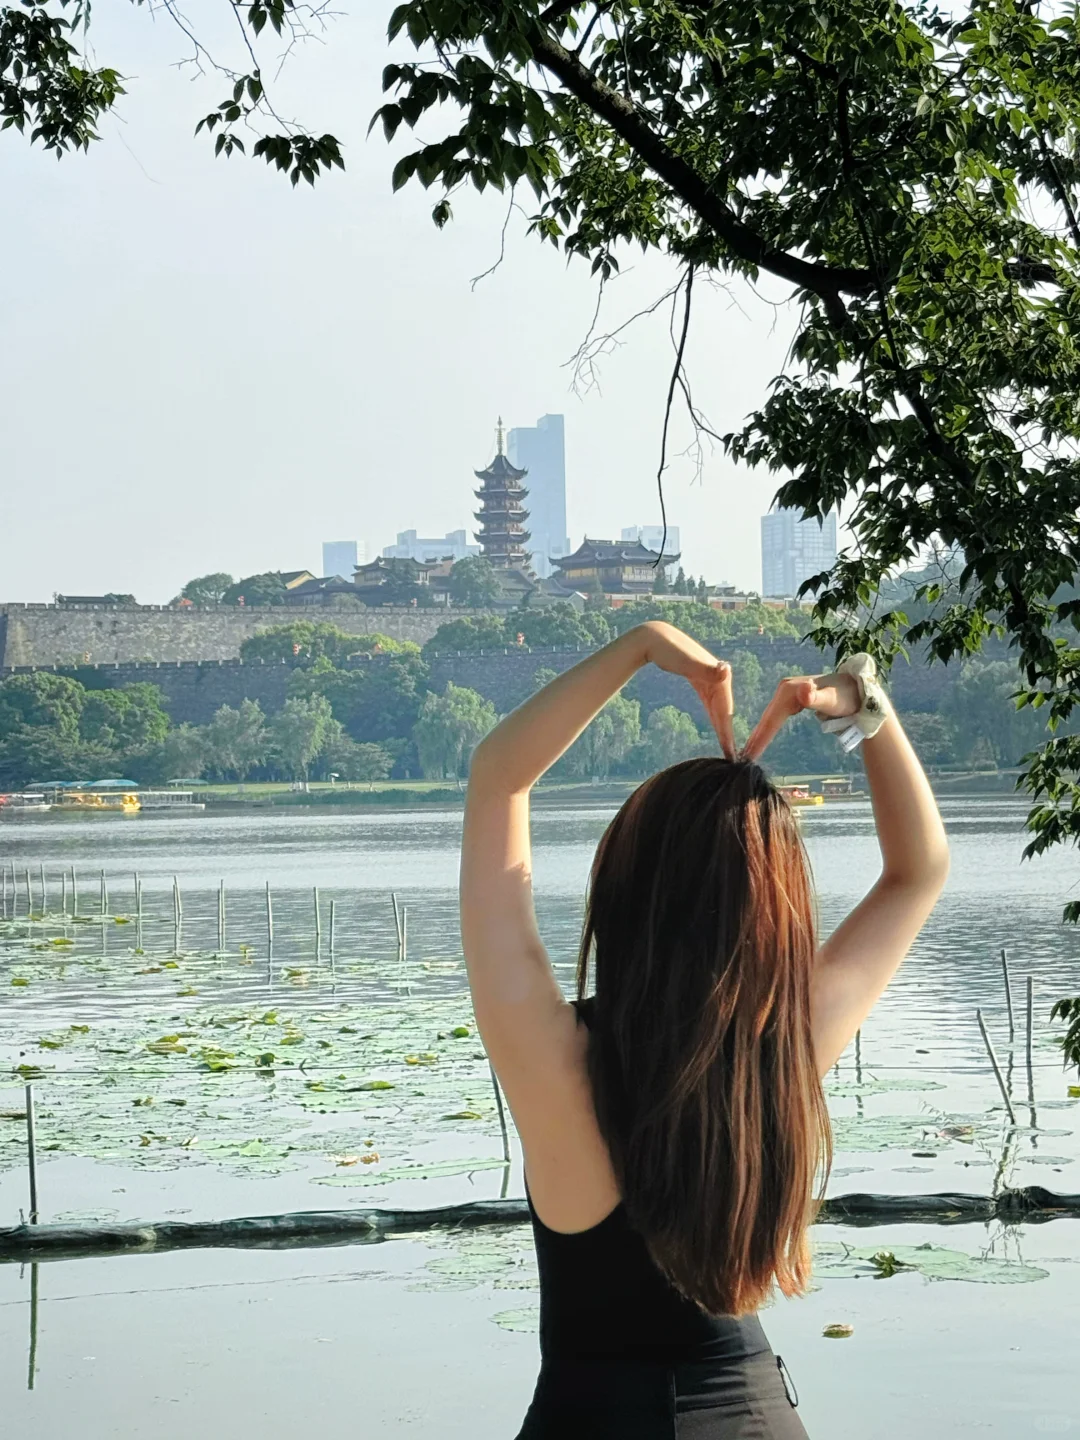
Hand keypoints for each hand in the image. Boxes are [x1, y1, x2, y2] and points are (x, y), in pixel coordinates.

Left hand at [638, 622, 735, 758]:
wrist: (654, 637)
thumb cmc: (668, 650)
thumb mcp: (686, 662)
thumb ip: (706, 669)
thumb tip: (726, 670)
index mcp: (719, 676)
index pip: (726, 711)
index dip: (729, 733)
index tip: (732, 754)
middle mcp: (718, 676)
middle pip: (725, 711)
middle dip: (729, 733)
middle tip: (734, 758)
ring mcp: (709, 677)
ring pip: (718, 707)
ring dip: (723, 726)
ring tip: (728, 747)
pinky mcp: (699, 678)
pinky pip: (710, 701)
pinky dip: (714, 714)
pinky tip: (717, 725)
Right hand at [743, 671, 861, 761]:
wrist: (859, 690)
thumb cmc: (847, 698)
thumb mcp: (833, 700)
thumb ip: (818, 698)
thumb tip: (803, 692)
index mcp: (789, 690)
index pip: (771, 718)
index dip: (760, 737)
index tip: (750, 754)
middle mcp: (785, 689)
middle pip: (767, 717)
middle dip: (755, 737)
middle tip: (742, 758)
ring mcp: (789, 693)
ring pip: (770, 717)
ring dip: (759, 734)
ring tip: (748, 751)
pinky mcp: (793, 698)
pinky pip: (776, 716)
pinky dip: (768, 728)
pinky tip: (762, 737)